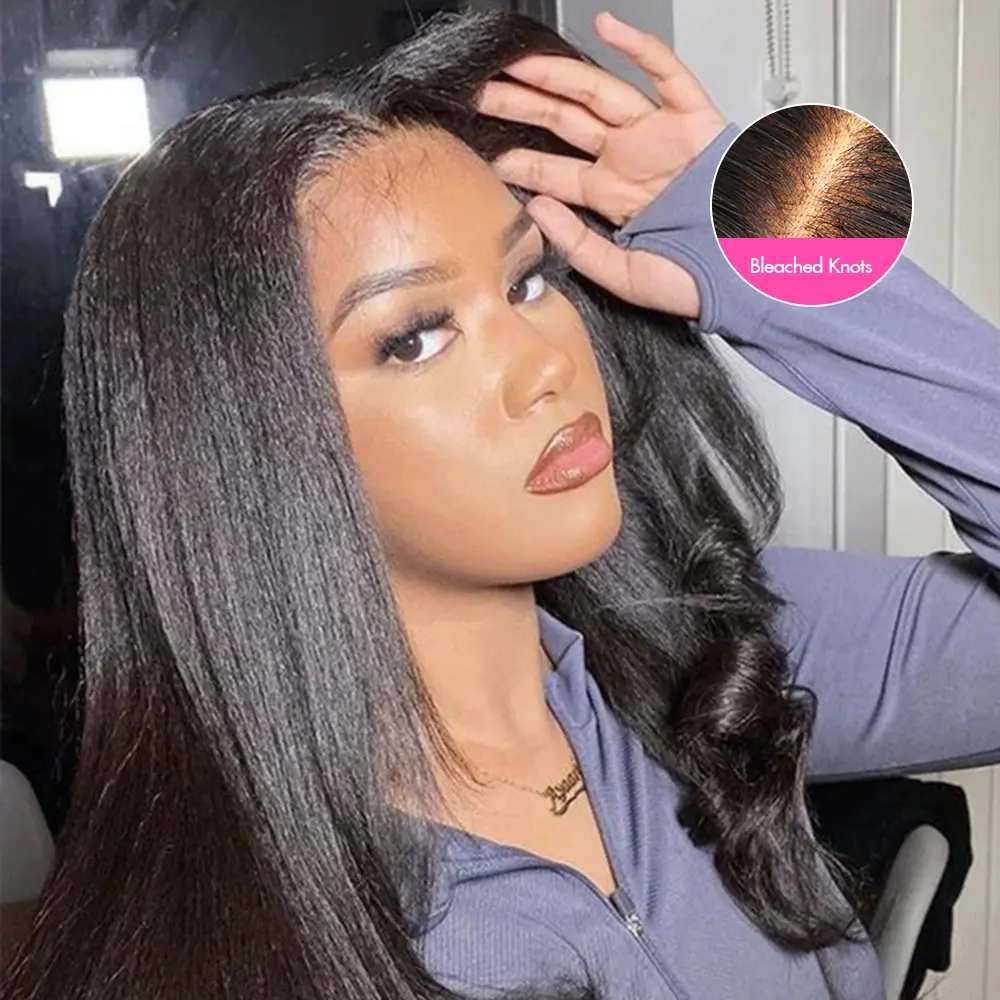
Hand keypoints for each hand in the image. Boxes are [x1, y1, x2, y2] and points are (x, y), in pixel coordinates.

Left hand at [476, 11, 725, 318]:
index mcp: (614, 199)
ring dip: (556, 78)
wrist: (750, 276)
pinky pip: (665, 75)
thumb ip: (578, 245)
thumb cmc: (697, 280)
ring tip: (516, 65)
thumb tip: (535, 210)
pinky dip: (638, 48)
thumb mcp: (623, 274)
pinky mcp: (693, 120)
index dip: (518, 161)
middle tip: (482, 97)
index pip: (554, 173)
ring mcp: (658, 137)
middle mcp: (630, 162)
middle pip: (564, 125)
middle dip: (521, 109)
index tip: (485, 152)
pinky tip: (605, 28)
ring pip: (598, 95)